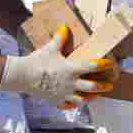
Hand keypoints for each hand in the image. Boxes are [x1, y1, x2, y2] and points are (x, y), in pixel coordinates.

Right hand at [0, 25, 115, 108]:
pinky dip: (74, 104)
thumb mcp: (50, 48)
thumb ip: (60, 38)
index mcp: (71, 69)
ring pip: (83, 99)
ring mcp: (64, 94)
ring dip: (91, 97)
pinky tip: (76, 102)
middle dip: (103, 86)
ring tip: (96, 95)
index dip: (103, 65)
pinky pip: (69, 105)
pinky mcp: (56, 101)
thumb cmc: (37, 61)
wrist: (22, 76)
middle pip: (93, 87)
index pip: (92, 66)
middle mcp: (71, 83)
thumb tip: (65, 27)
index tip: (109, 64)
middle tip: (109, 85)